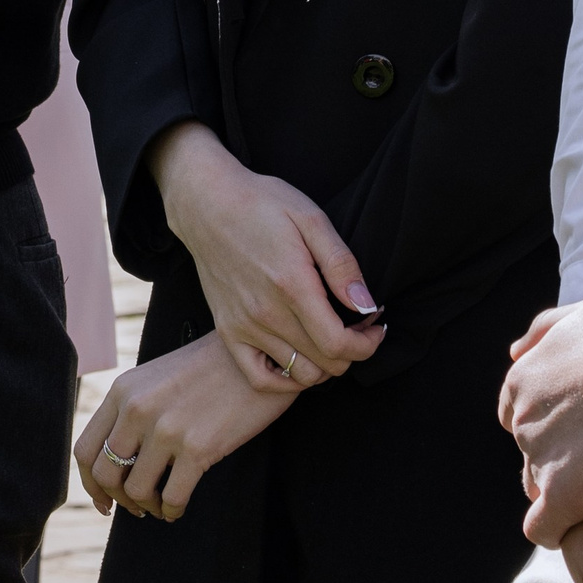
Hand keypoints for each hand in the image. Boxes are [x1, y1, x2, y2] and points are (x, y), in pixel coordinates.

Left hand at [74, 334, 298, 520]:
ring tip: (162, 503)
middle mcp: (137, 409)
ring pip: (136, 491)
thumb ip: (132, 410)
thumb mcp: (156, 379)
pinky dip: (172, 510)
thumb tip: (117, 460)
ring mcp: (166, 429)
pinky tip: (179, 506)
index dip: (90, 484)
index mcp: (123, 390)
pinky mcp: (197, 448)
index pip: (85, 450)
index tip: (105, 500)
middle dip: (119, 500)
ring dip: (148, 506)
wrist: (256, 355)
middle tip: (137, 507)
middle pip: (106, 476)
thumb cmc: (209, 368)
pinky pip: (172, 498)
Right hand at [147, 120, 386, 387]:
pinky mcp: (228, 331)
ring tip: (330, 338)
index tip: (376, 326)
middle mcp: (266, 313)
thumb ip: (340, 264)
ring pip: (300, 374)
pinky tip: (300, 357)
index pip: (339, 344)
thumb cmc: (262, 203)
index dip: (368, 344)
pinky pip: (260, 378)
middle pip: (325, 364)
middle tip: (358, 326)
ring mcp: (244, 326)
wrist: (207, 204)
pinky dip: (286, 379)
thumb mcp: (310, 218)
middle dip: (352, 350)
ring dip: (325, 364)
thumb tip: (366, 304)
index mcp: (292, 285)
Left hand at [500, 297, 582, 547]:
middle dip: (558, 461)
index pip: (519, 417)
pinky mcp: (561, 494)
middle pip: (530, 454)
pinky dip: (559, 531)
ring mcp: (538, 459)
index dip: (550, 430)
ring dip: (565, 494)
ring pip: (538, 489)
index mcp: (521, 382)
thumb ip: (542, 332)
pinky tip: (582, 528)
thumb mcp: (577, 315)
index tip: (581, 435)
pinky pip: (543, 528)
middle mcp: (520, 420)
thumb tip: (514, 351)